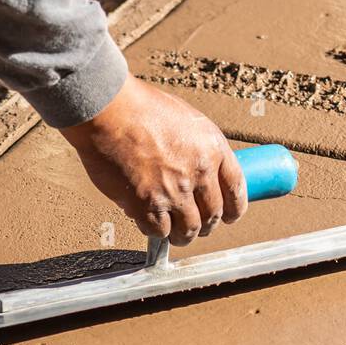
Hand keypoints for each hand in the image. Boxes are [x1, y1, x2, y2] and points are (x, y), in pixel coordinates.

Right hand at [60, 76, 246, 245]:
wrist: (109, 110)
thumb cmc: (141, 108)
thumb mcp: (186, 120)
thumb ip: (197, 149)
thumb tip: (197, 173)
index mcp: (212, 149)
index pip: (236, 190)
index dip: (234, 210)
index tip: (229, 217)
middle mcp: (197, 173)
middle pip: (212, 216)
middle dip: (205, 226)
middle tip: (196, 227)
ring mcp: (172, 192)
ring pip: (188, 230)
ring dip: (182, 235)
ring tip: (174, 233)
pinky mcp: (145, 205)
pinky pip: (158, 232)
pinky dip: (155, 232)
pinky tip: (149, 223)